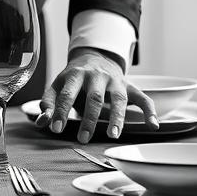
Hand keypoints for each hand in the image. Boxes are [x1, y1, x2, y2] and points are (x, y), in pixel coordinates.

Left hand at [36, 47, 159, 143]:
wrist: (94, 57)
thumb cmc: (73, 78)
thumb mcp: (57, 86)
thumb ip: (49, 104)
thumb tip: (42, 122)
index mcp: (75, 75)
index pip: (67, 94)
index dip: (60, 111)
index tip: (56, 129)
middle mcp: (96, 76)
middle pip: (94, 98)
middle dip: (89, 119)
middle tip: (83, 138)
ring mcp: (115, 81)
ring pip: (119, 99)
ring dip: (117, 118)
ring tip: (113, 135)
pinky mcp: (129, 86)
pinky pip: (143, 97)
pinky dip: (150, 111)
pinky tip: (153, 125)